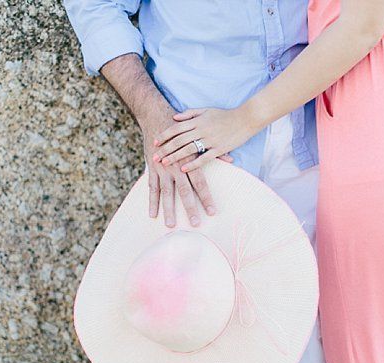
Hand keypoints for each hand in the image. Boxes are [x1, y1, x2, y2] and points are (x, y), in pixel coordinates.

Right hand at [143, 107, 224, 227]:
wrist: (157, 116)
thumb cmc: (182, 128)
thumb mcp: (199, 137)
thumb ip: (214, 152)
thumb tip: (231, 159)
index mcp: (190, 160)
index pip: (201, 183)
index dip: (206, 198)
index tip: (212, 212)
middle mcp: (176, 166)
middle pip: (185, 190)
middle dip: (190, 208)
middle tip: (195, 223)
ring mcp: (163, 168)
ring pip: (166, 192)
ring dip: (168, 209)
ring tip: (170, 225)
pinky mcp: (152, 168)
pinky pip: (152, 187)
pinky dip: (152, 201)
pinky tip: (152, 214)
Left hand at [153, 108, 254, 172]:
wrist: (246, 118)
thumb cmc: (225, 115)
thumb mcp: (206, 110)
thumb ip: (190, 114)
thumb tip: (174, 117)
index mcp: (198, 120)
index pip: (176, 128)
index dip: (164, 135)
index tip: (154, 142)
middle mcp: (202, 130)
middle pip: (179, 140)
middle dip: (165, 149)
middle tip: (154, 157)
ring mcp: (210, 140)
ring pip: (188, 149)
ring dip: (175, 157)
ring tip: (164, 164)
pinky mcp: (219, 149)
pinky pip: (204, 157)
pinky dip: (193, 164)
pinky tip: (183, 170)